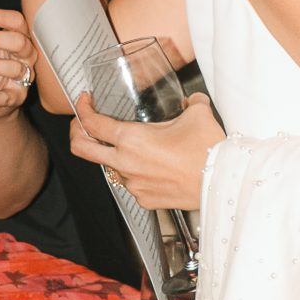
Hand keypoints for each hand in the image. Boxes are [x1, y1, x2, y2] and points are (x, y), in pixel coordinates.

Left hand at [68, 90, 224, 209]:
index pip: (91, 123)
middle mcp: (126, 163)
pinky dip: (136, 173)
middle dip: (77, 133)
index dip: (82, 109)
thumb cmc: (208, 151)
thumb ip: (190, 102)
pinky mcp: (144, 199)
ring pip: (110, 167)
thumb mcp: (198, 114)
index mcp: (131, 139)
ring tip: (134, 148)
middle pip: (82, 149)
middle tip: (83, 124)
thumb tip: (192, 100)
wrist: (223, 182)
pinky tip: (152, 167)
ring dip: (115, 155)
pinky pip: (131, 184)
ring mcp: (133, 184)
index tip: (85, 102)